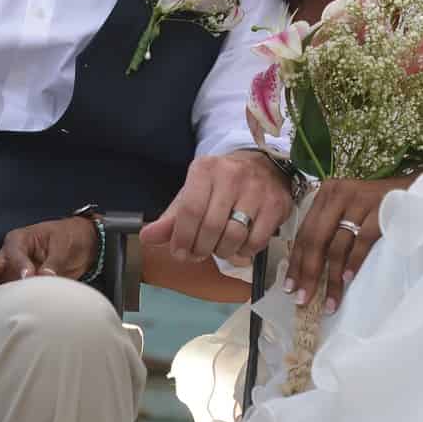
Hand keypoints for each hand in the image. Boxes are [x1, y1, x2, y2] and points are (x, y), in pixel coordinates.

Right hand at [0, 216, 98, 304]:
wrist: (81, 245)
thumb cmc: (69, 239)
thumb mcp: (63, 248)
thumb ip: (52, 264)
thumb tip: (44, 278)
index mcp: (18, 241)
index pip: (12, 255)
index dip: (19, 267)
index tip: (28, 278)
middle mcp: (5, 258)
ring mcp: (5, 274)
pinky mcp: (11, 288)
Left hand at [138, 149, 290, 266]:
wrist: (264, 167)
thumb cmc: (222, 185)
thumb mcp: (193, 194)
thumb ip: (171, 218)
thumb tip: (146, 237)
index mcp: (205, 169)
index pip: (189, 210)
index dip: (182, 238)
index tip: (179, 253)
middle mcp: (232, 175)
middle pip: (211, 227)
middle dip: (200, 249)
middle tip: (197, 254)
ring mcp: (257, 189)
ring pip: (234, 236)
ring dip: (222, 252)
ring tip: (218, 248)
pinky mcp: (276, 205)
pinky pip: (256, 241)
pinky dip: (244, 251)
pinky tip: (239, 245)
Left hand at [286, 177, 410, 312]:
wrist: (414, 189)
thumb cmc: (377, 204)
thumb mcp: (348, 209)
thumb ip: (329, 229)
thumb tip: (308, 268)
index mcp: (326, 195)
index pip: (304, 233)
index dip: (295, 262)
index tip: (290, 287)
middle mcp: (338, 195)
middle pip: (315, 240)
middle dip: (308, 273)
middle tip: (303, 298)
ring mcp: (359, 201)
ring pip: (336, 246)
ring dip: (331, 278)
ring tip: (329, 302)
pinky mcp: (379, 210)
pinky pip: (360, 242)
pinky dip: (353, 263)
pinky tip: (347, 280)